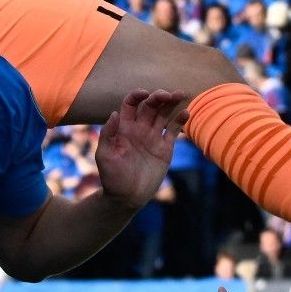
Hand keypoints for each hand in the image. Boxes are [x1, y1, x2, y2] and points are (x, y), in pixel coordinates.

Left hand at [93, 88, 187, 209]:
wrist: (127, 197)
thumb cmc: (112, 177)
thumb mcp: (104, 155)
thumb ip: (107, 134)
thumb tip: (114, 114)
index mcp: (123, 127)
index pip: (131, 104)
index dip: (137, 95)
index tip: (145, 94)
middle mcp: (139, 128)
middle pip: (150, 106)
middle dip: (158, 97)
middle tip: (167, 95)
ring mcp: (153, 137)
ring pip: (163, 114)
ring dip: (171, 103)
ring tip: (180, 94)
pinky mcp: (165, 148)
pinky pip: (173, 130)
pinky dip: (180, 120)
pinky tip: (186, 112)